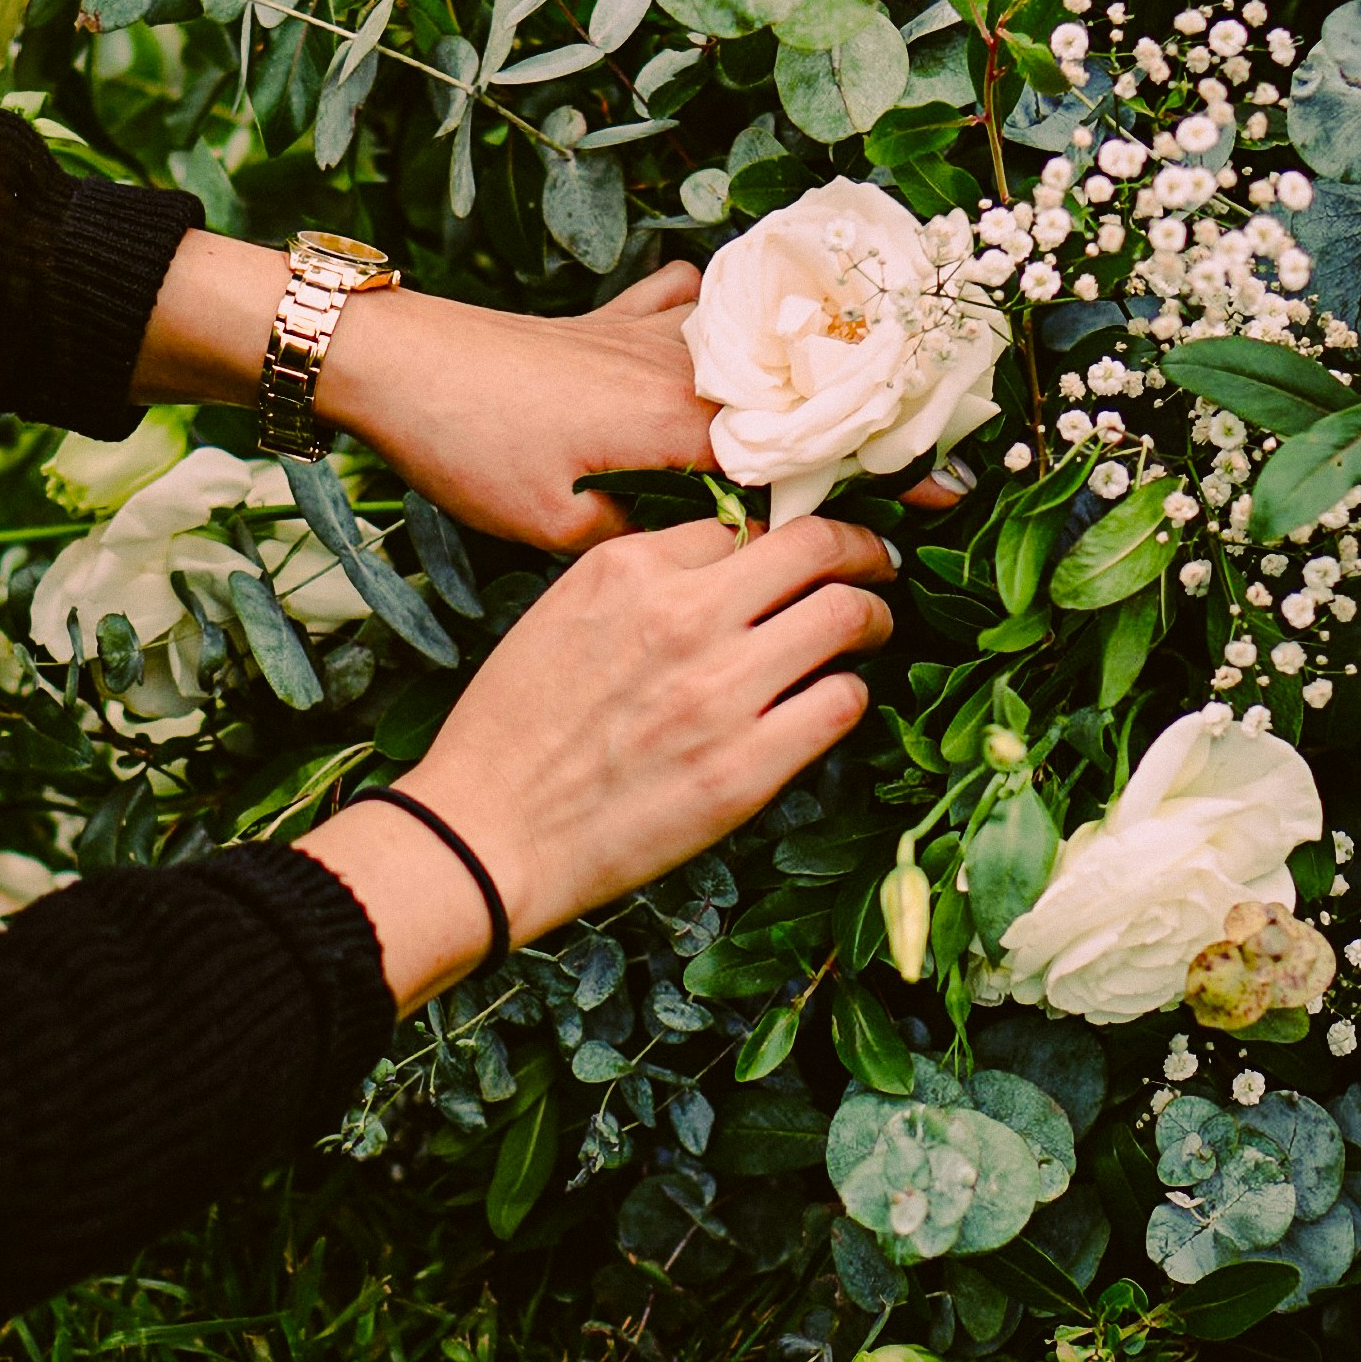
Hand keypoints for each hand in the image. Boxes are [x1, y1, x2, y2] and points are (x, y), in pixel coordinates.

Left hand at [139, 232, 974, 552]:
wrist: (393, 359)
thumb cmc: (467, 445)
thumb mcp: (546, 524)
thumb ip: (629, 542)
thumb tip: (686, 556)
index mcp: (673, 421)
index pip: (795, 452)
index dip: (867, 478)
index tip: (935, 498)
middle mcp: (675, 365)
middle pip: (795, 389)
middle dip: (867, 417)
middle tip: (934, 440)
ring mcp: (643, 333)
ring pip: (754, 342)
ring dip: (813, 362)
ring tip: (876, 381)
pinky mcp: (603, 320)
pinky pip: (688, 303)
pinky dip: (727, 305)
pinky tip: (745, 304)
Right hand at [296, 514, 896, 1013]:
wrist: (487, 835)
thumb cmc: (509, 736)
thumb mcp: (558, 619)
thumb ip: (638, 587)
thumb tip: (717, 570)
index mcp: (628, 569)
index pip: (737, 526)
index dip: (769, 543)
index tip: (787, 560)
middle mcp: (683, 616)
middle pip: (815, 548)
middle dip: (857, 551)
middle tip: (873, 566)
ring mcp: (720, 692)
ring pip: (844, 616)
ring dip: (869, 618)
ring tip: (867, 630)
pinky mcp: (746, 767)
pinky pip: (841, 702)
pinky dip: (848, 694)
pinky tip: (832, 700)